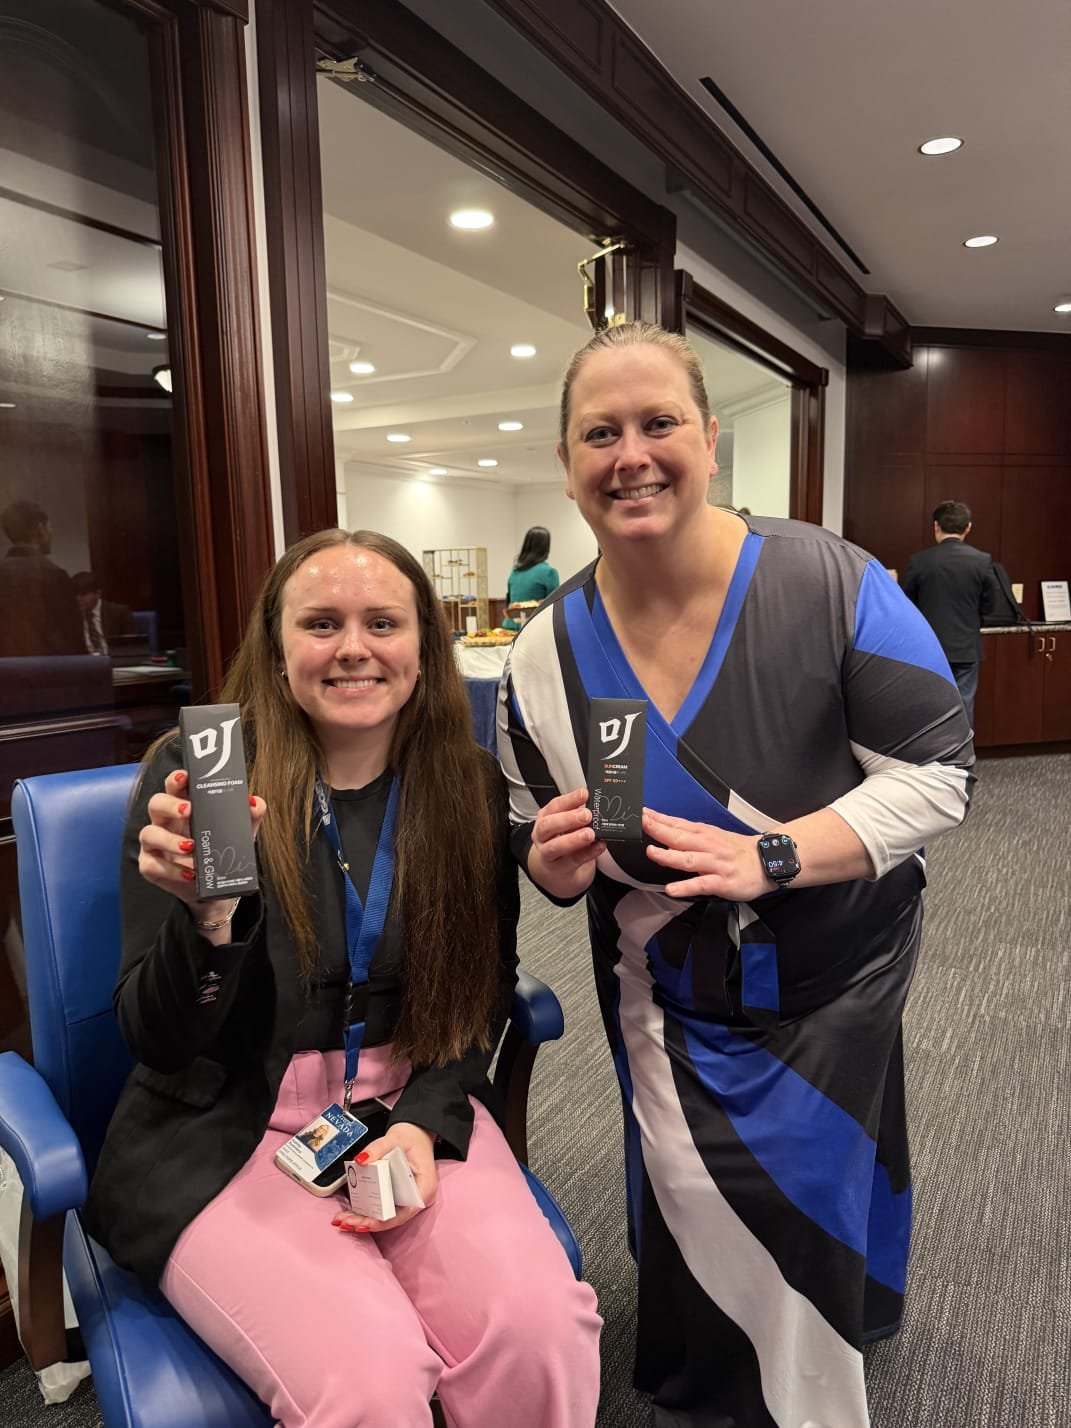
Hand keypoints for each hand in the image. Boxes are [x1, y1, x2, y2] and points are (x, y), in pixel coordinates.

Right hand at [138, 768, 265, 917]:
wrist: (216, 888)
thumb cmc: (221, 852)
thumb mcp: (240, 834)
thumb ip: (250, 816)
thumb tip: (254, 803)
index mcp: (183, 807)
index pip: (175, 786)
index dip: (176, 779)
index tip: (185, 777)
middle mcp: (165, 822)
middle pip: (156, 803)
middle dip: (170, 804)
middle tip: (188, 810)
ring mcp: (154, 844)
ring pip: (149, 833)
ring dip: (169, 840)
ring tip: (190, 847)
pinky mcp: (150, 866)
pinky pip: (151, 865)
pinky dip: (170, 870)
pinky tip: (189, 874)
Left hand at [331, 1121, 436, 1233]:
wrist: (415, 1135)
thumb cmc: (411, 1139)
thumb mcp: (395, 1139)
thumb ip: (378, 1148)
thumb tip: (359, 1160)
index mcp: (424, 1188)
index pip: (403, 1213)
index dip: (383, 1221)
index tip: (363, 1223)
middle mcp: (417, 1199)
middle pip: (392, 1218)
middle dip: (367, 1223)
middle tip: (345, 1222)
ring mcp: (407, 1200)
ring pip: (386, 1216)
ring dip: (364, 1220)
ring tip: (342, 1220)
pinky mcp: (397, 1198)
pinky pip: (383, 1209)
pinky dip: (367, 1212)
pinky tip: (350, 1213)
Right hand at [528, 787, 605, 898]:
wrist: (554, 869)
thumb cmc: (561, 840)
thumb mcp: (565, 824)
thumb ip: (577, 814)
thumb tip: (596, 804)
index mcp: (545, 818)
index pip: (554, 806)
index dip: (569, 800)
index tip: (584, 794)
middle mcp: (542, 835)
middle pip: (548, 825)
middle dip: (567, 819)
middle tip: (586, 815)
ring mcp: (548, 853)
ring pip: (555, 846)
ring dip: (573, 839)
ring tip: (589, 834)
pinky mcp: (558, 868)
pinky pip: (573, 861)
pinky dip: (588, 853)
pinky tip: (599, 846)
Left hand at [642, 807, 769, 900]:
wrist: (767, 861)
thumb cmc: (736, 850)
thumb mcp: (712, 836)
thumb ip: (689, 834)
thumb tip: (663, 829)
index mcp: (704, 834)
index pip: (677, 824)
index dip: (658, 818)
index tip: (640, 813)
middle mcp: (708, 846)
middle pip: (680, 837)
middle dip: (659, 830)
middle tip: (640, 824)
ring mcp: (715, 864)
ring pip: (689, 859)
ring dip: (669, 856)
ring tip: (652, 853)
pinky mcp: (722, 882)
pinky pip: (702, 884)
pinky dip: (686, 886)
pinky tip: (672, 889)